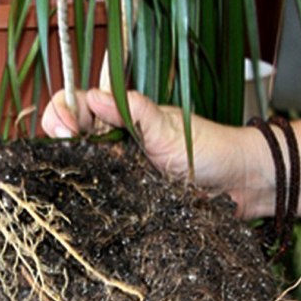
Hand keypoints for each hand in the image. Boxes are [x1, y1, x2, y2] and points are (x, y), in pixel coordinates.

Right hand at [41, 88, 278, 217]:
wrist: (241, 185)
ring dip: (71, 173)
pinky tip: (84, 202)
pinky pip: (101, 202)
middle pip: (72, 139)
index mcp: (123, 118)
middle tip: (65, 147)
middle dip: (59, 141)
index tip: (64, 127)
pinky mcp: (128, 204)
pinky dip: (89, 202)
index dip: (63, 112)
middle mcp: (116, 145)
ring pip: (81, 172)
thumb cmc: (211, 149)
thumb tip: (95, 96)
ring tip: (70, 175)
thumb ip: (133, 111)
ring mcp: (120, 175)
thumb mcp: (169, 127)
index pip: (79, 107)